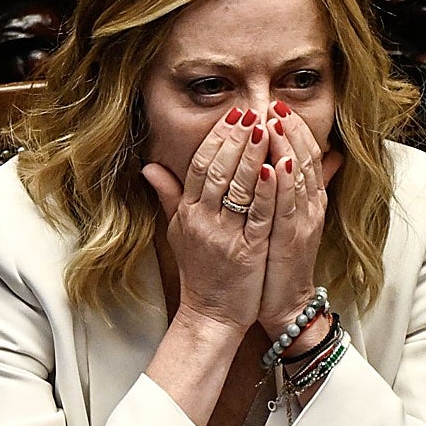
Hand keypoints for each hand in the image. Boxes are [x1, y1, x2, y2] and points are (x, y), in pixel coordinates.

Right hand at [141, 107, 276, 333]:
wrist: (210, 315)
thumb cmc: (199, 272)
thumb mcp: (178, 231)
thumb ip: (169, 196)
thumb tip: (149, 166)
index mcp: (188, 213)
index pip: (201, 165)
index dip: (217, 137)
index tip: (233, 114)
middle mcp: (203, 221)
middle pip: (218, 169)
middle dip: (235, 137)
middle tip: (251, 110)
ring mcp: (225, 236)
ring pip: (238, 187)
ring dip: (253, 154)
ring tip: (266, 127)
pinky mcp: (247, 252)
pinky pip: (258, 215)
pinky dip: (267, 190)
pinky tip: (276, 167)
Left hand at [256, 100, 343, 339]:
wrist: (284, 303)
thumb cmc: (279, 261)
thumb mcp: (288, 219)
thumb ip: (296, 188)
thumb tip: (308, 157)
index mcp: (308, 201)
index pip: (306, 155)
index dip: (295, 130)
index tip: (279, 105)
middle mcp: (310, 208)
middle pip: (305, 159)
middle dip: (291, 129)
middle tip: (276, 103)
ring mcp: (303, 224)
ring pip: (298, 178)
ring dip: (287, 148)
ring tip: (275, 121)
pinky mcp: (291, 242)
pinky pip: (286, 208)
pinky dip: (282, 185)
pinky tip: (273, 164)